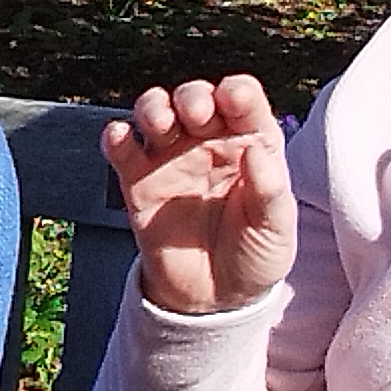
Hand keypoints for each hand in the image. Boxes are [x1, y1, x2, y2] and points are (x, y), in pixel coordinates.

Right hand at [102, 74, 294, 315]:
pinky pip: (122, 149)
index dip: (236, 92)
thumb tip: (255, 150)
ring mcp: (171, 159)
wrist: (214, 298)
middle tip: (197, 115)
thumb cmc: (253, 256)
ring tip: (160, 124)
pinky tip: (119, 137)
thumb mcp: (275, 230)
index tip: (232, 99)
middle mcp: (209, 142)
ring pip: (155, 112)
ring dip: (153, 107)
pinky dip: (116, 136)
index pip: (242, 100)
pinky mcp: (138, 182)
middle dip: (192, 96)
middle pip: (194, 97)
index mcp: (250, 143)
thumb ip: (270, 190)